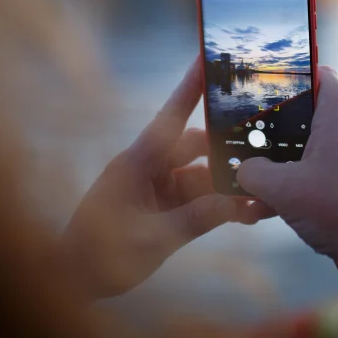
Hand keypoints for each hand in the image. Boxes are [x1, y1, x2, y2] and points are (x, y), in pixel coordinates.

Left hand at [65, 58, 270, 297]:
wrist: (72, 280)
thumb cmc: (100, 255)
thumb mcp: (153, 239)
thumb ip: (197, 219)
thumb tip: (237, 203)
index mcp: (137, 162)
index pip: (170, 117)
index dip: (190, 87)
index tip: (207, 57)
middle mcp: (148, 167)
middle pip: (196, 147)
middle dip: (228, 152)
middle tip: (265, 156)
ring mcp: (154, 187)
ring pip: (200, 175)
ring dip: (227, 186)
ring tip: (261, 201)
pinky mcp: (160, 206)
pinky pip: (195, 198)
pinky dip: (217, 205)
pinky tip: (244, 215)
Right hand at [237, 67, 337, 314]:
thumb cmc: (337, 211)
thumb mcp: (282, 189)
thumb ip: (253, 173)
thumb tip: (241, 171)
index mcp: (337, 124)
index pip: (325, 77)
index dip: (301, 69)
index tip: (271, 73)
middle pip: (306, 117)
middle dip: (273, 125)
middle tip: (244, 127)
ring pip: (302, 155)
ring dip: (274, 166)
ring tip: (244, 178)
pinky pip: (306, 183)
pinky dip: (284, 193)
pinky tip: (257, 213)